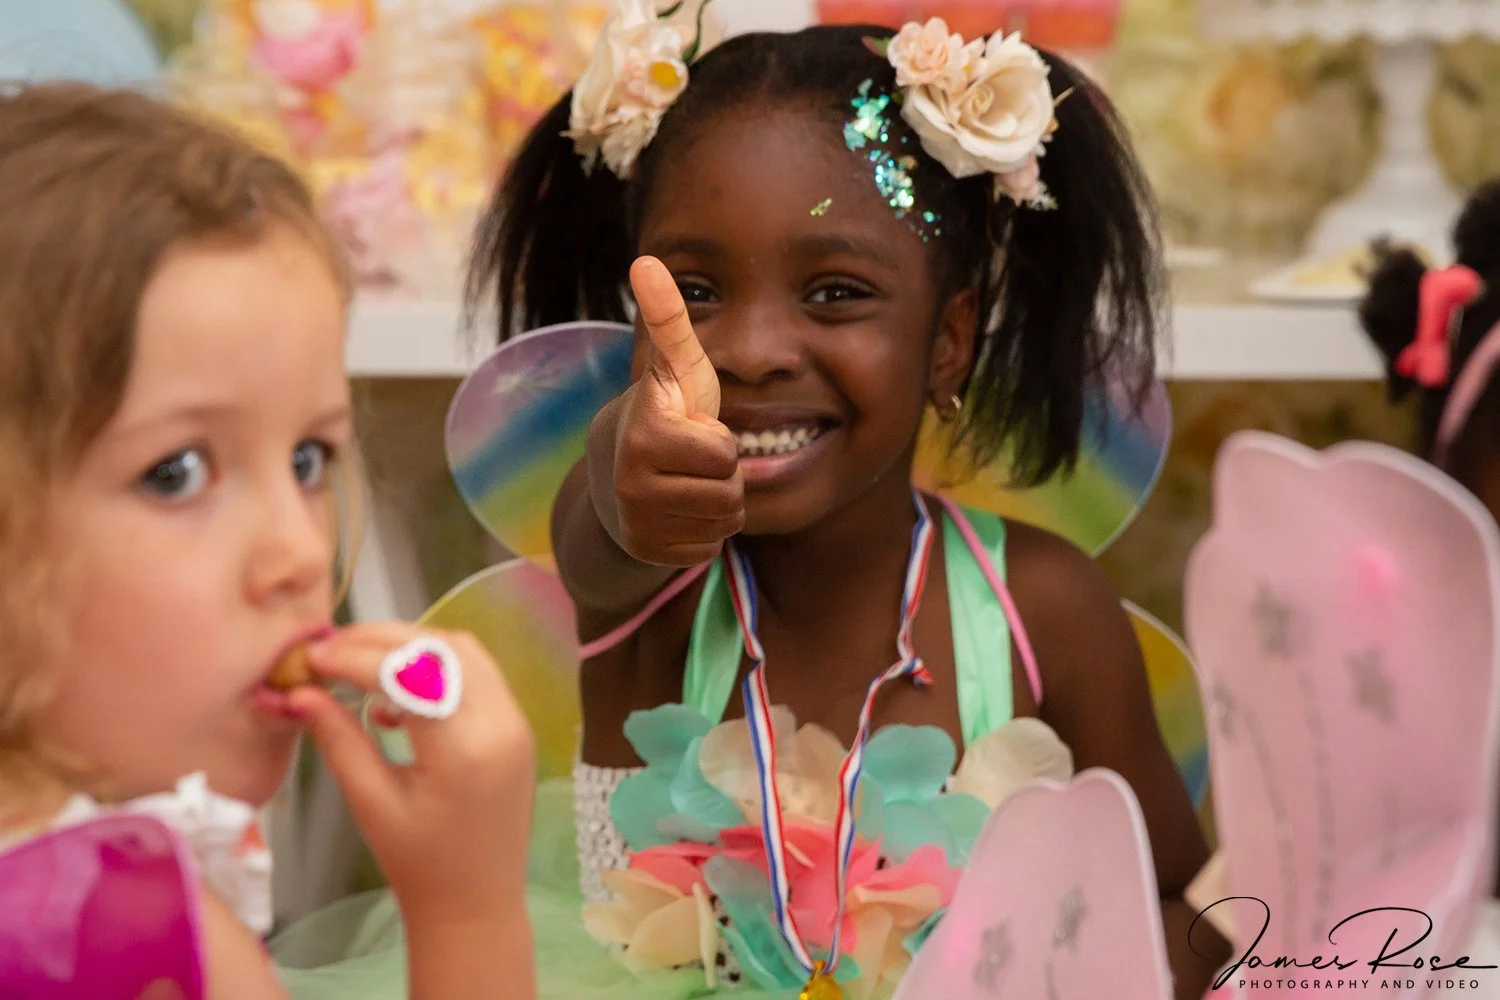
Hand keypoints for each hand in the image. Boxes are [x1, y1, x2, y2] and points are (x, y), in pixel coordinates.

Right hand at [289, 625, 535, 923]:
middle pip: (441, 648)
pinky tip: (395, 698)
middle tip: (330, 649)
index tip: (311, 659)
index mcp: (463, 750)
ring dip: (411, 645)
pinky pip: (478, 674)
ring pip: (464, 651)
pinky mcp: (517, 725)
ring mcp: (516, 722)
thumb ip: (338, 740)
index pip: (408, 674)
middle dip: (381, 639)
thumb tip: (296, 693)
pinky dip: (436, 666)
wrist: (477, 904)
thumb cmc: (419, 865)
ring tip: (357, 663)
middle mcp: (500, 724)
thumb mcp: (370, 804)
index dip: (354, 658)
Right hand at [600, 256, 744, 565]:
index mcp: (644, 432)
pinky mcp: (646, 553)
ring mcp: (637, 522)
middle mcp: (632, 481)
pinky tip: (680, 512)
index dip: (719, 440)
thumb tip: (646, 259)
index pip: (726, 452)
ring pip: (724, 523)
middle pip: (730, 494)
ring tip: (689, 482)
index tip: (691, 429)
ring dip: (718, 504)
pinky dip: (703, 533)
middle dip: (723, 476)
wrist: (614, 473)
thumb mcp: (672, 368)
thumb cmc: (664, 412)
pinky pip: (708, 548)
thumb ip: (668, 319)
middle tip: (694, 461)